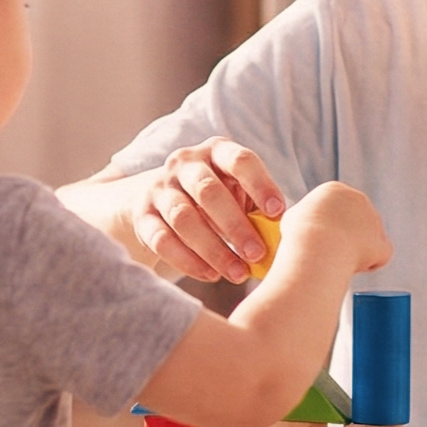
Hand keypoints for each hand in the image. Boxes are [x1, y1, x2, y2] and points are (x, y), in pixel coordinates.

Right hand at [130, 139, 285, 281]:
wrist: (158, 199)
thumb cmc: (217, 199)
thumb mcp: (237, 191)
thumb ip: (258, 207)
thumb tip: (284, 239)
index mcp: (217, 151)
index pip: (240, 160)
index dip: (260, 185)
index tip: (277, 213)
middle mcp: (185, 163)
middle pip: (208, 191)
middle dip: (235, 226)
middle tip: (257, 254)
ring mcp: (160, 188)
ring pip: (183, 218)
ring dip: (213, 249)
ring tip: (238, 273)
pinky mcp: (142, 215)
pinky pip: (162, 240)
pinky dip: (188, 261)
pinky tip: (211, 275)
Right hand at [279, 181, 392, 276]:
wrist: (317, 250)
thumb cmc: (301, 236)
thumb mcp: (294, 216)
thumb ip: (308, 216)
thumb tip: (307, 222)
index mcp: (336, 190)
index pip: (337, 209)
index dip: (328, 226)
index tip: (318, 238)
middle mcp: (359, 200)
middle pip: (354, 222)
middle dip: (344, 238)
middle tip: (327, 251)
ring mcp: (374, 221)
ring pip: (366, 240)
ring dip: (353, 251)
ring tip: (335, 258)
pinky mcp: (382, 243)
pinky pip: (377, 257)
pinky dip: (366, 265)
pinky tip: (349, 265)